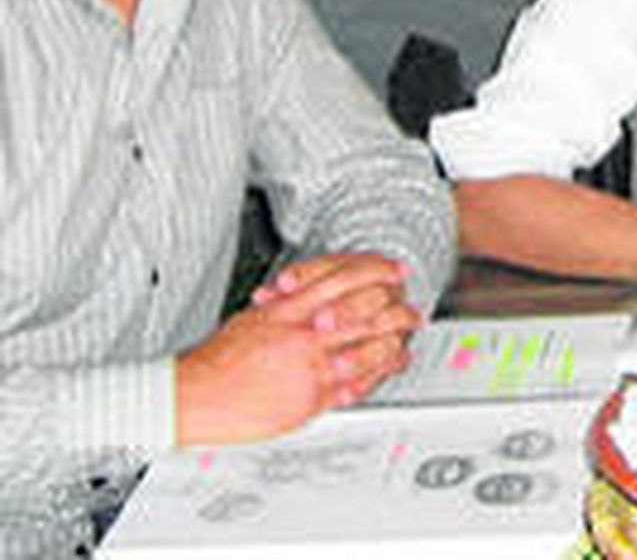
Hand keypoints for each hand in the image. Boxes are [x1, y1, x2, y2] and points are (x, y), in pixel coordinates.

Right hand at [177, 252, 419, 445]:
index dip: (378, 269)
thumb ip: (292, 304)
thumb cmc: (219, 359)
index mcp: (291, 306)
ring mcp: (311, 365)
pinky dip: (378, 375)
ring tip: (405, 340)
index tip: (394, 271)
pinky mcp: (311, 398)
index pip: (346, 275)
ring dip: (395, 342)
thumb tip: (318, 296)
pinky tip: (386, 370)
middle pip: (369, 308)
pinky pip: (356, 384)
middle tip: (411, 310)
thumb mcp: (257, 314)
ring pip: (371, 345)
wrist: (194, 396)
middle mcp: (306, 331)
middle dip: (398, 307)